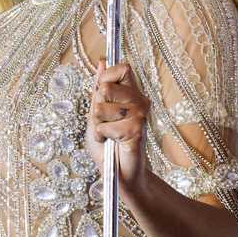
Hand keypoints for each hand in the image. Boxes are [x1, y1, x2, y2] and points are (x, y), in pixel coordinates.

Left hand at [85, 59, 150, 190]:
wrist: (118, 174)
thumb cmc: (107, 146)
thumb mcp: (96, 114)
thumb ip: (98, 89)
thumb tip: (101, 62)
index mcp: (132, 94)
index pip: (122, 68)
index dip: (106, 78)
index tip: (102, 95)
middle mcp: (140, 101)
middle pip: (106, 87)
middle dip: (97, 108)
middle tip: (106, 122)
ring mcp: (140, 116)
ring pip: (101, 108)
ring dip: (98, 125)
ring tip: (109, 134)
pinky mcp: (137, 131)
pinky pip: (105, 127)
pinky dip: (102, 137)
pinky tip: (113, 143)